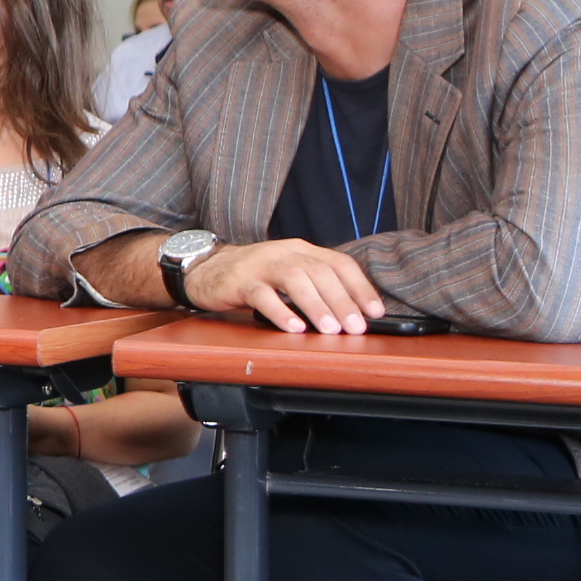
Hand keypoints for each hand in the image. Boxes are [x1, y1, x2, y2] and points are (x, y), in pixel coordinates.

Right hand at [186, 237, 386, 336]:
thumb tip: (351, 315)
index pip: (339, 263)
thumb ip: (314, 286)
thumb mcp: (287, 273)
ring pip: (295, 280)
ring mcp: (261, 264)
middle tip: (356, 327)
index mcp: (301, 250)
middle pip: (320, 272)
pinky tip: (294, 328)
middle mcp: (284, 252)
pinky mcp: (239, 281)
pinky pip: (262, 295)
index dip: (360, 287)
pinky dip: (281, 312)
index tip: (375, 312)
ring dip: (317, 306)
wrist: (205, 269)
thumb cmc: (253, 276)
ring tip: (330, 330)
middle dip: (342, 302)